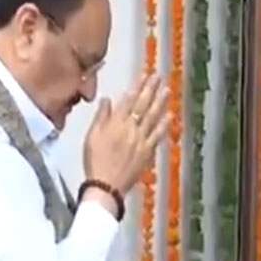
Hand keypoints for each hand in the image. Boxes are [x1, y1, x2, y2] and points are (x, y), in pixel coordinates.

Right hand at [82, 74, 170, 193]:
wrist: (105, 185)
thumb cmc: (95, 161)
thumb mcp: (91, 136)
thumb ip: (101, 117)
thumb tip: (107, 99)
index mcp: (115, 123)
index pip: (129, 100)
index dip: (138, 86)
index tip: (145, 75)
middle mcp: (130, 128)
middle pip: (143, 105)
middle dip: (151, 89)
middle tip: (159, 77)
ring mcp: (141, 140)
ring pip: (152, 117)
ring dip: (160, 102)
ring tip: (167, 90)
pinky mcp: (147, 152)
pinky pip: (157, 135)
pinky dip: (164, 124)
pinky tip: (170, 115)